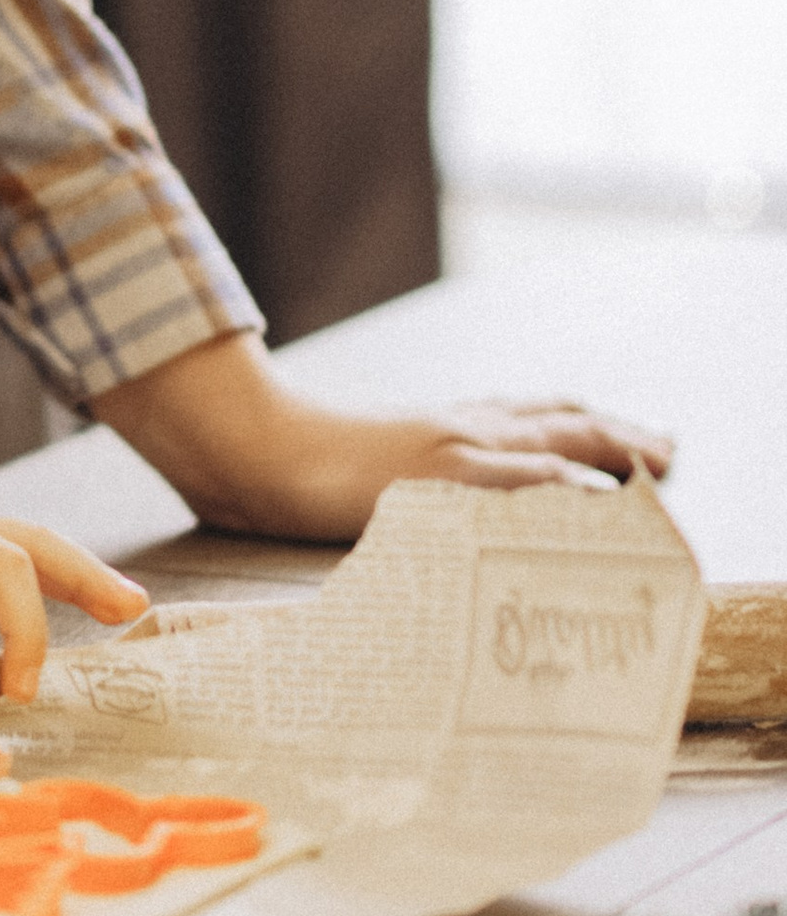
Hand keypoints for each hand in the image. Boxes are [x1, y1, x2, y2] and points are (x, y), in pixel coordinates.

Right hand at [91, 336, 675, 540]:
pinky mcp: (445, 473)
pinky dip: (572, 489)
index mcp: (436, 425)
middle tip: (667, 450)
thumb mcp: (349, 463)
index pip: (523, 415)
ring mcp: (456, 447)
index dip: (576, 423)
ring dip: (616, 455)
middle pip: (560, 423)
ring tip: (660, 466)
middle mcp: (458, 427)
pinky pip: (528, 482)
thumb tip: (389, 492)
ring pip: (560, 445)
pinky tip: (605, 500)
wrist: (248, 445)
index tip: (618, 435)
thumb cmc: (285, 460)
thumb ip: (385, 471)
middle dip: (618, 435)